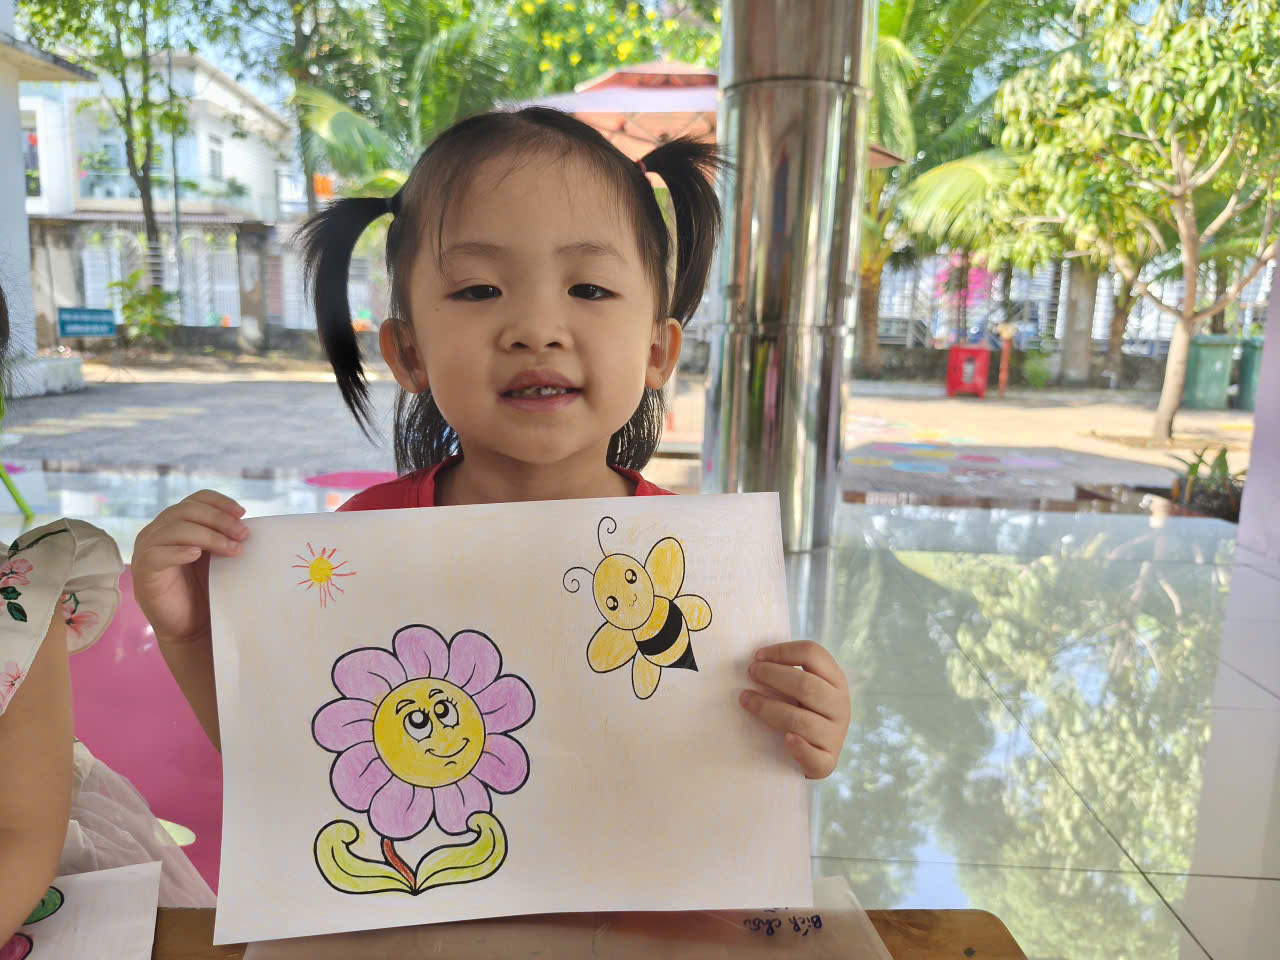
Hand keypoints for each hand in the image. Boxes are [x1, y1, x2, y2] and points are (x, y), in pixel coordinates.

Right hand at [133, 490, 247, 645]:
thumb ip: (225, 536)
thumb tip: (248, 523)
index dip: (219, 502)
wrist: (192, 626)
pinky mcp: (143, 571)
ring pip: (176, 529)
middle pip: (187, 510)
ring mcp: (147, 550)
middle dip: (219, 519)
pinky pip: (157, 554)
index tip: (242, 513)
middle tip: (243, 534)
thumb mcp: (218, 557)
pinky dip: (179, 551)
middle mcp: (158, 531)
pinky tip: (197, 554)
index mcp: (176, 523)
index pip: (196, 499)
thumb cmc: (207, 589)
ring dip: (209, 536)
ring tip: (232, 550)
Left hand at [740, 642, 849, 778]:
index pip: (813, 654)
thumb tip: (755, 659)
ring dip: (767, 708)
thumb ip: (790, 674)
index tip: (757, 656)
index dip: (783, 651)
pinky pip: (813, 756)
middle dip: (773, 675)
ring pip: (800, 719)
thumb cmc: (801, 714)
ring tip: (745, 699)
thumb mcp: (804, 691)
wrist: (811, 757)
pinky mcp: (826, 763)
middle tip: (750, 672)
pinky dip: (799, 747)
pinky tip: (786, 739)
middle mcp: (840, 706)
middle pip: (806, 684)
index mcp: (836, 682)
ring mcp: (835, 736)